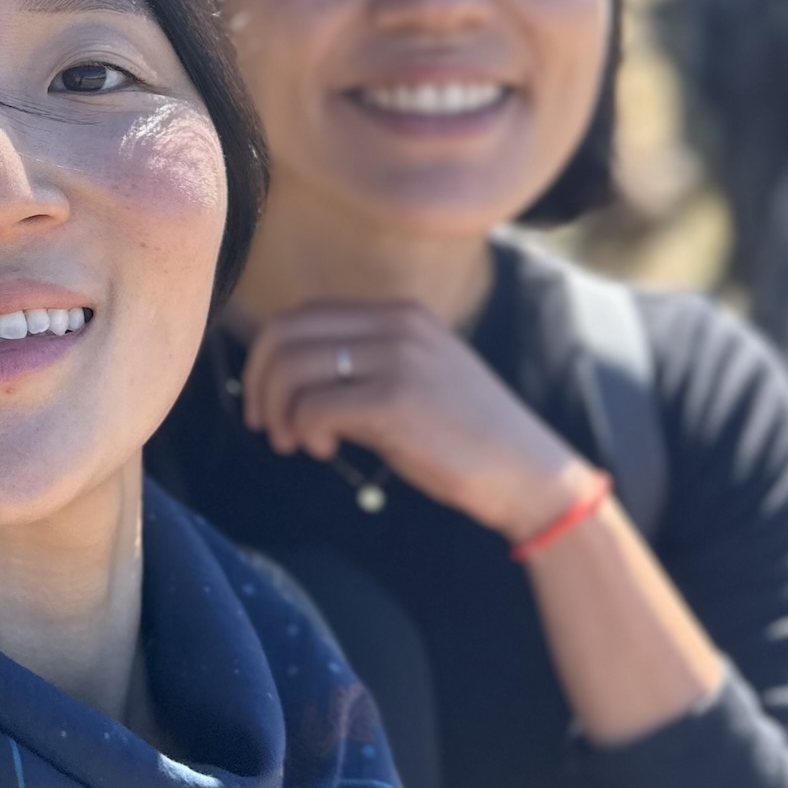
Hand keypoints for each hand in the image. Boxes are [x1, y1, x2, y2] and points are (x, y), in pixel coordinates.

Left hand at [241, 299, 586, 541]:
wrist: (528, 473)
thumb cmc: (463, 437)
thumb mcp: (410, 380)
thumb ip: (358, 367)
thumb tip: (286, 379)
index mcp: (398, 314)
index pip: (301, 315)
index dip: (266, 358)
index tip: (263, 400)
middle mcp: (396, 324)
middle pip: (285, 334)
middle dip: (259, 383)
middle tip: (264, 425)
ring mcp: (398, 358)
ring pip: (292, 369)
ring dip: (279, 412)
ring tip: (295, 443)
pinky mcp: (397, 400)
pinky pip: (315, 407)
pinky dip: (304, 431)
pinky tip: (326, 451)